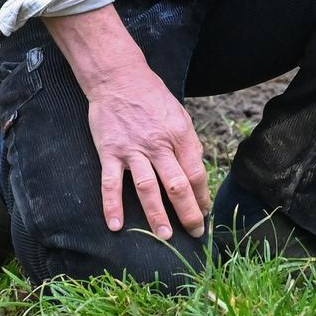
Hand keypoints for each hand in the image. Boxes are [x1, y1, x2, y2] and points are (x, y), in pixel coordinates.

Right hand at [85, 64, 208, 240]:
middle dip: (188, 212)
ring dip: (156, 215)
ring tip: (164, 236)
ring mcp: (132, 150)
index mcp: (180, 135)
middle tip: (195, 232)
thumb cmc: (153, 98)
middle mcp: (158, 144)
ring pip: (147, 188)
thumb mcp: (180, 116)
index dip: (202, 197)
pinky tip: (116, 225)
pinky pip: (111, 184)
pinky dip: (112, 206)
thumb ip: (189, 144)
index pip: (195, 173)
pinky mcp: (110, 152)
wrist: (119, 79)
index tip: (206, 213)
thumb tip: (197, 172)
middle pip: (176, 185)